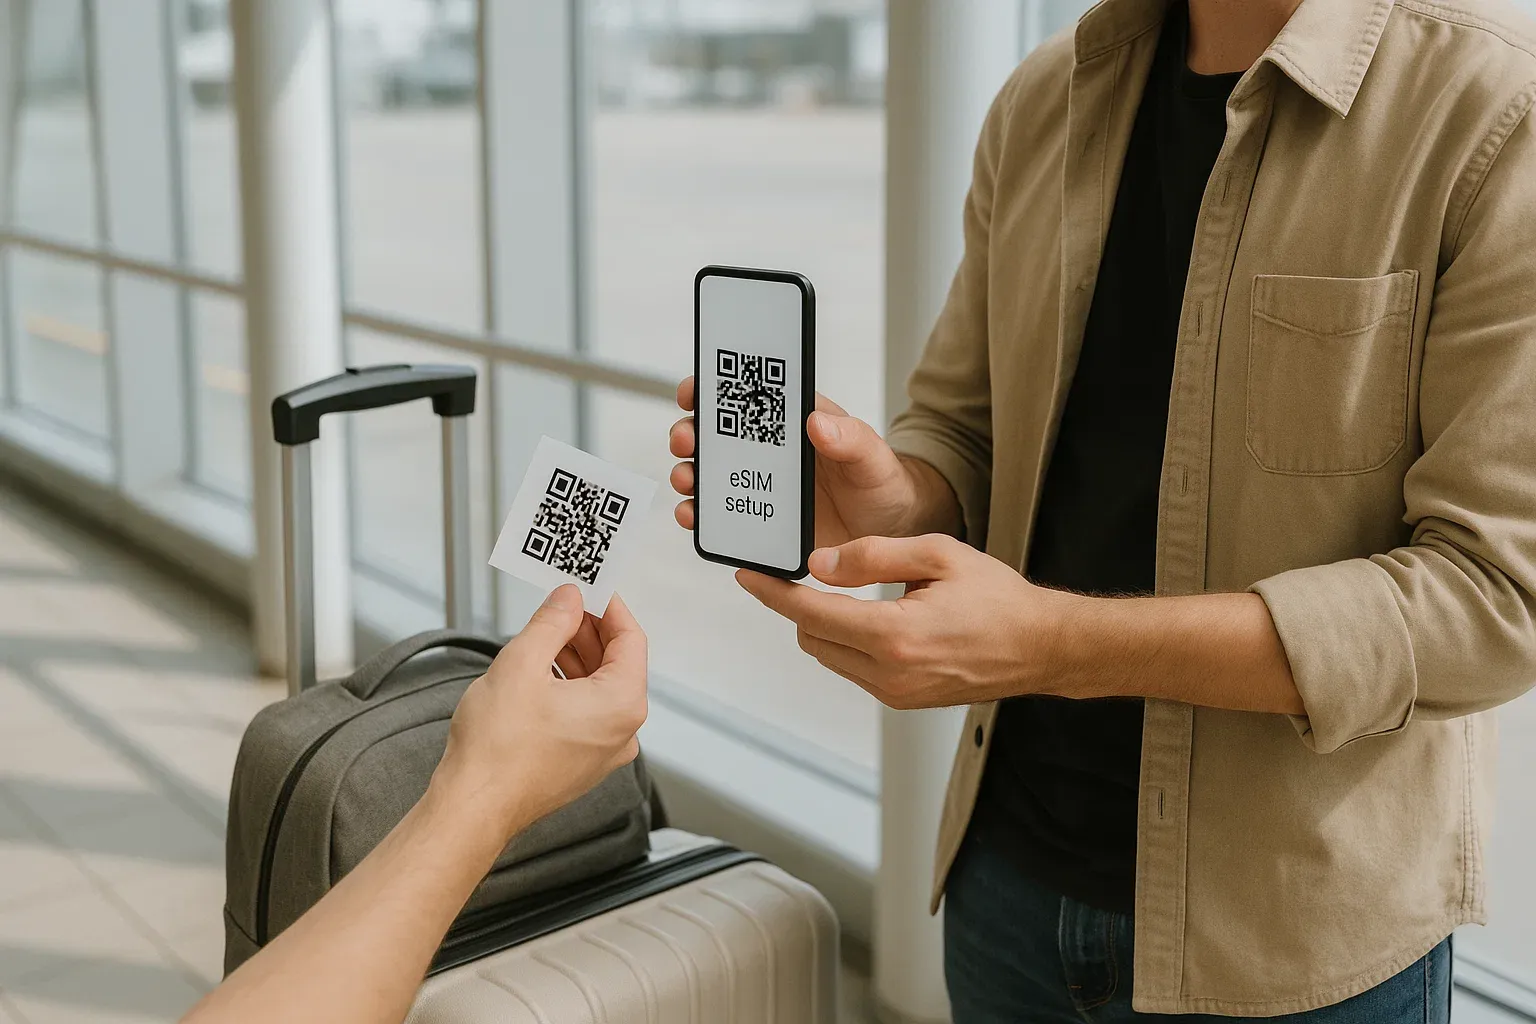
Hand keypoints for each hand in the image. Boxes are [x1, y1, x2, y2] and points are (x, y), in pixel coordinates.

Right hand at [434, 585, 647, 836]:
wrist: (473, 806)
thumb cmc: (497, 750)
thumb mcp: (522, 663)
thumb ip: (552, 622)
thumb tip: (569, 599)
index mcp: (622, 705)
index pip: (631, 639)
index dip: (609, 607)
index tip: (590, 587)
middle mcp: (622, 731)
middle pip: (617, 663)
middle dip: (589, 630)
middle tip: (563, 604)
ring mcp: (604, 751)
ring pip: (600, 688)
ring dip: (576, 656)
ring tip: (545, 633)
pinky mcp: (582, 763)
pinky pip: (586, 713)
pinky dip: (569, 686)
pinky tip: (541, 670)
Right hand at [668, 376, 947, 545]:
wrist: (891, 527)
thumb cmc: (881, 480)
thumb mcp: (872, 455)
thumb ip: (850, 437)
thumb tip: (816, 421)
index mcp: (791, 422)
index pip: (743, 395)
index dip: (712, 388)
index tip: (694, 391)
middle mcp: (767, 452)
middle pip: (714, 436)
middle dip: (690, 433)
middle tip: (686, 440)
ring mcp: (760, 487)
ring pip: (709, 475)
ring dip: (689, 473)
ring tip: (687, 480)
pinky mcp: (759, 523)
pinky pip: (721, 517)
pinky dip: (701, 516)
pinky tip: (693, 516)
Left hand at [736, 534, 1080, 708]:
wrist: (1041, 647)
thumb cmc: (999, 600)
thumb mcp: (938, 555)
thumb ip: (872, 555)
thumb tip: (820, 564)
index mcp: (894, 635)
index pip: (811, 613)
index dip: (774, 592)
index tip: (749, 575)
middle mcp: (890, 673)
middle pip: (811, 638)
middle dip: (800, 607)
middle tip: (802, 575)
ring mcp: (896, 693)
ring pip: (830, 656)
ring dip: (824, 626)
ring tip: (843, 592)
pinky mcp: (904, 700)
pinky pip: (855, 670)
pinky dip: (848, 643)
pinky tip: (868, 617)